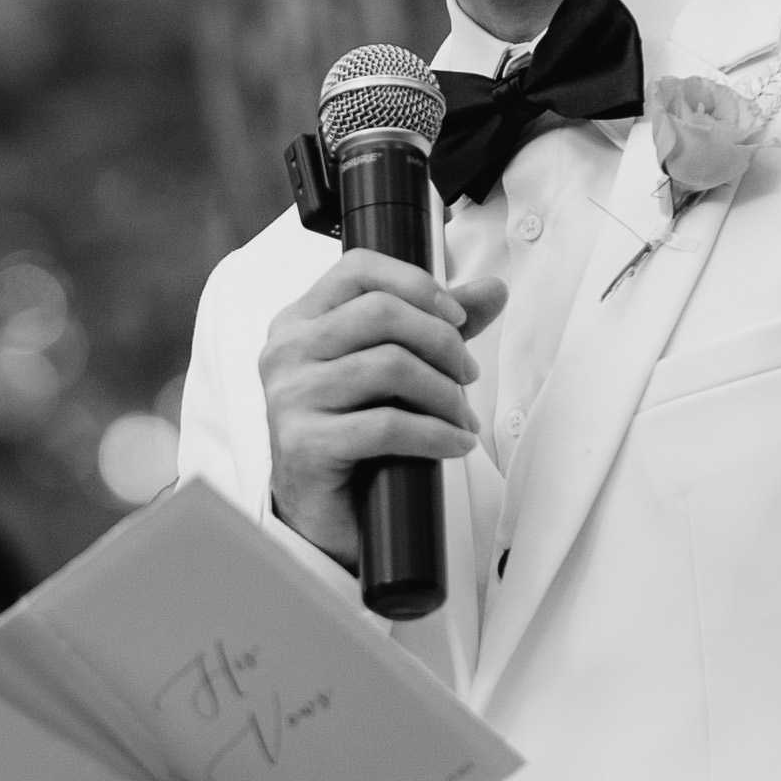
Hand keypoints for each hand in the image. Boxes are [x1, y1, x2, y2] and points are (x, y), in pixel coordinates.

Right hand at [256, 243, 505, 573]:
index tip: (457, 316)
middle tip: (469, 375)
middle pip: (381, 313)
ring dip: (445, 393)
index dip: (417, 283)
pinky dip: (435, 434)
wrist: (323, 512)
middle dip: (442, 341)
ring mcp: (289, 397)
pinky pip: (386, 425)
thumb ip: (436, 325)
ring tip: (464, 417)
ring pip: (389, 367)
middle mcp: (286, 351)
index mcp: (299, 321)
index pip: (357, 268)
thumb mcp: (393, 370)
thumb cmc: (355, 432)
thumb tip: (495, 288)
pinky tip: (455, 444)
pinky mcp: (304, 444)